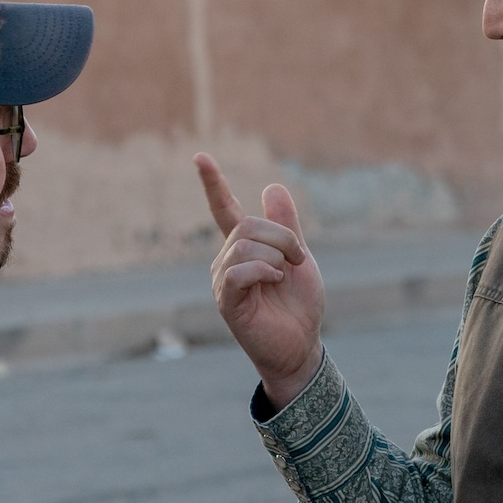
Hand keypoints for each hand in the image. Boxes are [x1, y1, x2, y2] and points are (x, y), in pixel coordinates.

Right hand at [194, 153, 324, 410]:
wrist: (301, 344)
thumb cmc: (298, 305)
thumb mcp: (298, 257)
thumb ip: (286, 225)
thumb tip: (272, 186)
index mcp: (244, 248)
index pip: (224, 209)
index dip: (213, 184)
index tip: (201, 157)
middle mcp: (228, 261)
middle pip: (248, 226)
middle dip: (282, 237)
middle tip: (298, 259)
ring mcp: (224, 281)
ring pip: (245, 246)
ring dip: (276, 257)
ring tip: (285, 277)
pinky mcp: (228, 302)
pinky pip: (239, 271)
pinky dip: (264, 271)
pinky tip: (274, 283)